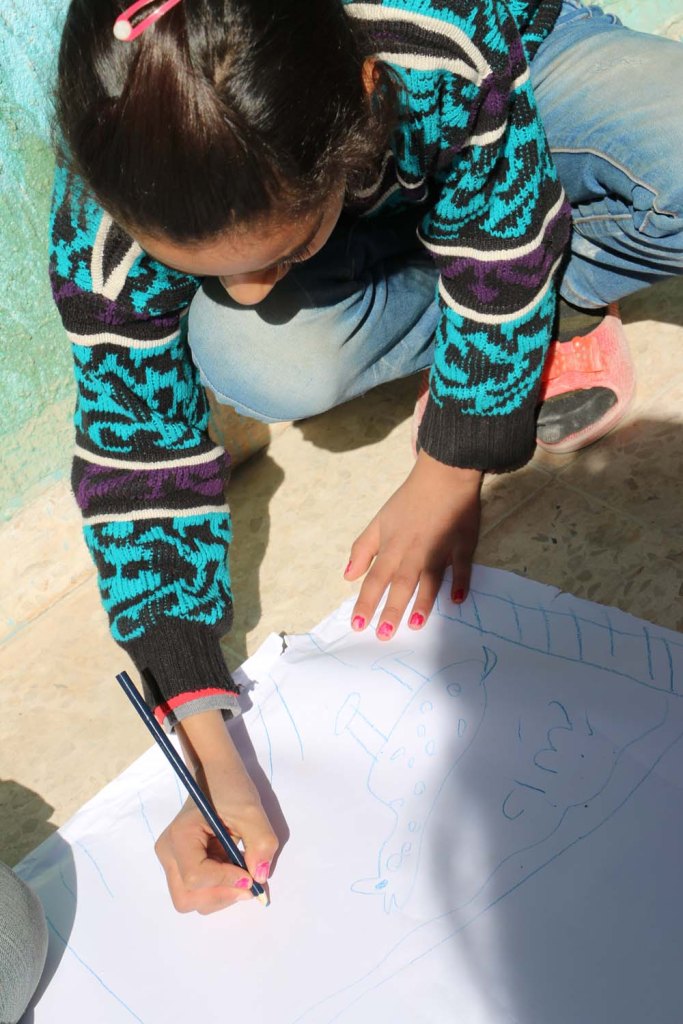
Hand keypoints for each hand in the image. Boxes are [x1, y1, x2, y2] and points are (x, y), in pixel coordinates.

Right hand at [155, 714, 277, 913]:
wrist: (215, 772)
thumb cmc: (230, 786)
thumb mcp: (252, 811)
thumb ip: (260, 845)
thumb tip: (260, 879)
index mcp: (180, 836)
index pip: (196, 877)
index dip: (227, 882)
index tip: (251, 875)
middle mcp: (168, 852)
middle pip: (187, 898)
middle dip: (221, 895)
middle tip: (247, 880)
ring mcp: (171, 859)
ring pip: (190, 899)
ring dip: (220, 894)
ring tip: (239, 869)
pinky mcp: (180, 863)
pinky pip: (195, 890)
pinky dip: (217, 887)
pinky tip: (231, 867)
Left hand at [344, 450, 481, 637]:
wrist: (444, 474)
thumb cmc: (409, 501)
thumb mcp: (379, 521)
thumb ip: (363, 549)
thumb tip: (348, 576)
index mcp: (392, 547)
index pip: (374, 579)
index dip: (365, 602)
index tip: (358, 625)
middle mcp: (413, 552)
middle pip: (399, 584)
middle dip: (390, 610)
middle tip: (383, 635)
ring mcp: (439, 549)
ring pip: (429, 579)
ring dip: (422, 602)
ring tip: (414, 625)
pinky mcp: (462, 545)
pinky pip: (461, 567)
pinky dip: (460, 583)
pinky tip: (457, 600)